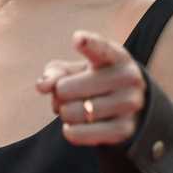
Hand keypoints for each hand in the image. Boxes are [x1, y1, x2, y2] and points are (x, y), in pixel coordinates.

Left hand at [36, 30, 146, 145]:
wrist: (130, 108)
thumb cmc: (93, 81)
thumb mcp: (76, 70)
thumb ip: (55, 73)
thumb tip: (43, 86)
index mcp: (116, 55)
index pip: (100, 48)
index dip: (88, 43)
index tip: (77, 39)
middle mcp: (128, 77)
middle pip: (65, 89)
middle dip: (58, 95)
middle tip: (65, 95)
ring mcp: (130, 103)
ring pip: (72, 113)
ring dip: (64, 114)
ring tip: (73, 110)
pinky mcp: (125, 129)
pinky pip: (81, 133)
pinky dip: (70, 131)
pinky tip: (72, 127)